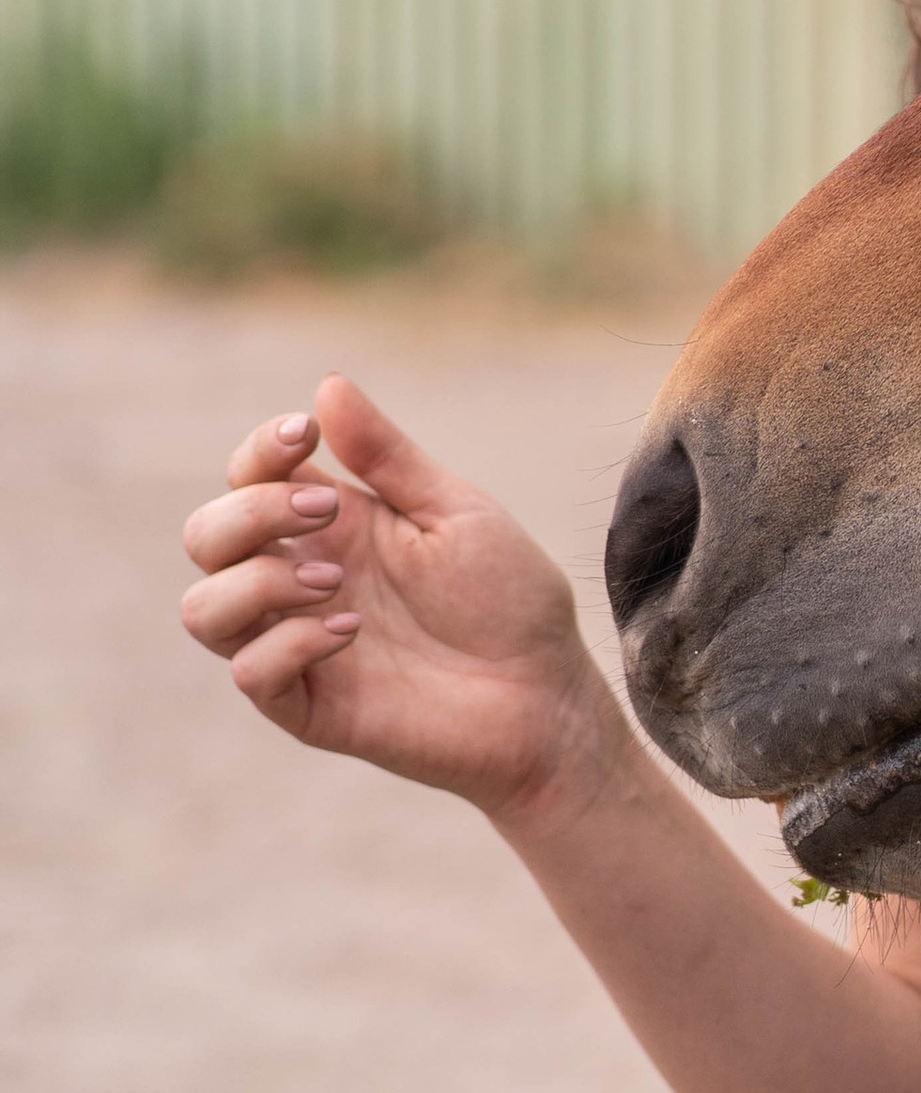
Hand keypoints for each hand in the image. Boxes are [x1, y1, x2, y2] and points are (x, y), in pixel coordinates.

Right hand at [179, 373, 621, 824]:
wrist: (546, 692)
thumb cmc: (507, 598)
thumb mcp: (454, 513)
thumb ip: (387, 459)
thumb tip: (326, 386)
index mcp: (333, 526)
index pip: (248, 477)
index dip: (257, 451)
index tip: (305, 434)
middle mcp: (301, 580)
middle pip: (205, 536)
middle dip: (249, 511)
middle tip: (328, 513)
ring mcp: (298, 644)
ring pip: (203, 609)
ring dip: (255, 581)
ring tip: (334, 583)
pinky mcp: (309, 706)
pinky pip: (249, 673)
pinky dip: (287, 644)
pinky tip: (348, 632)